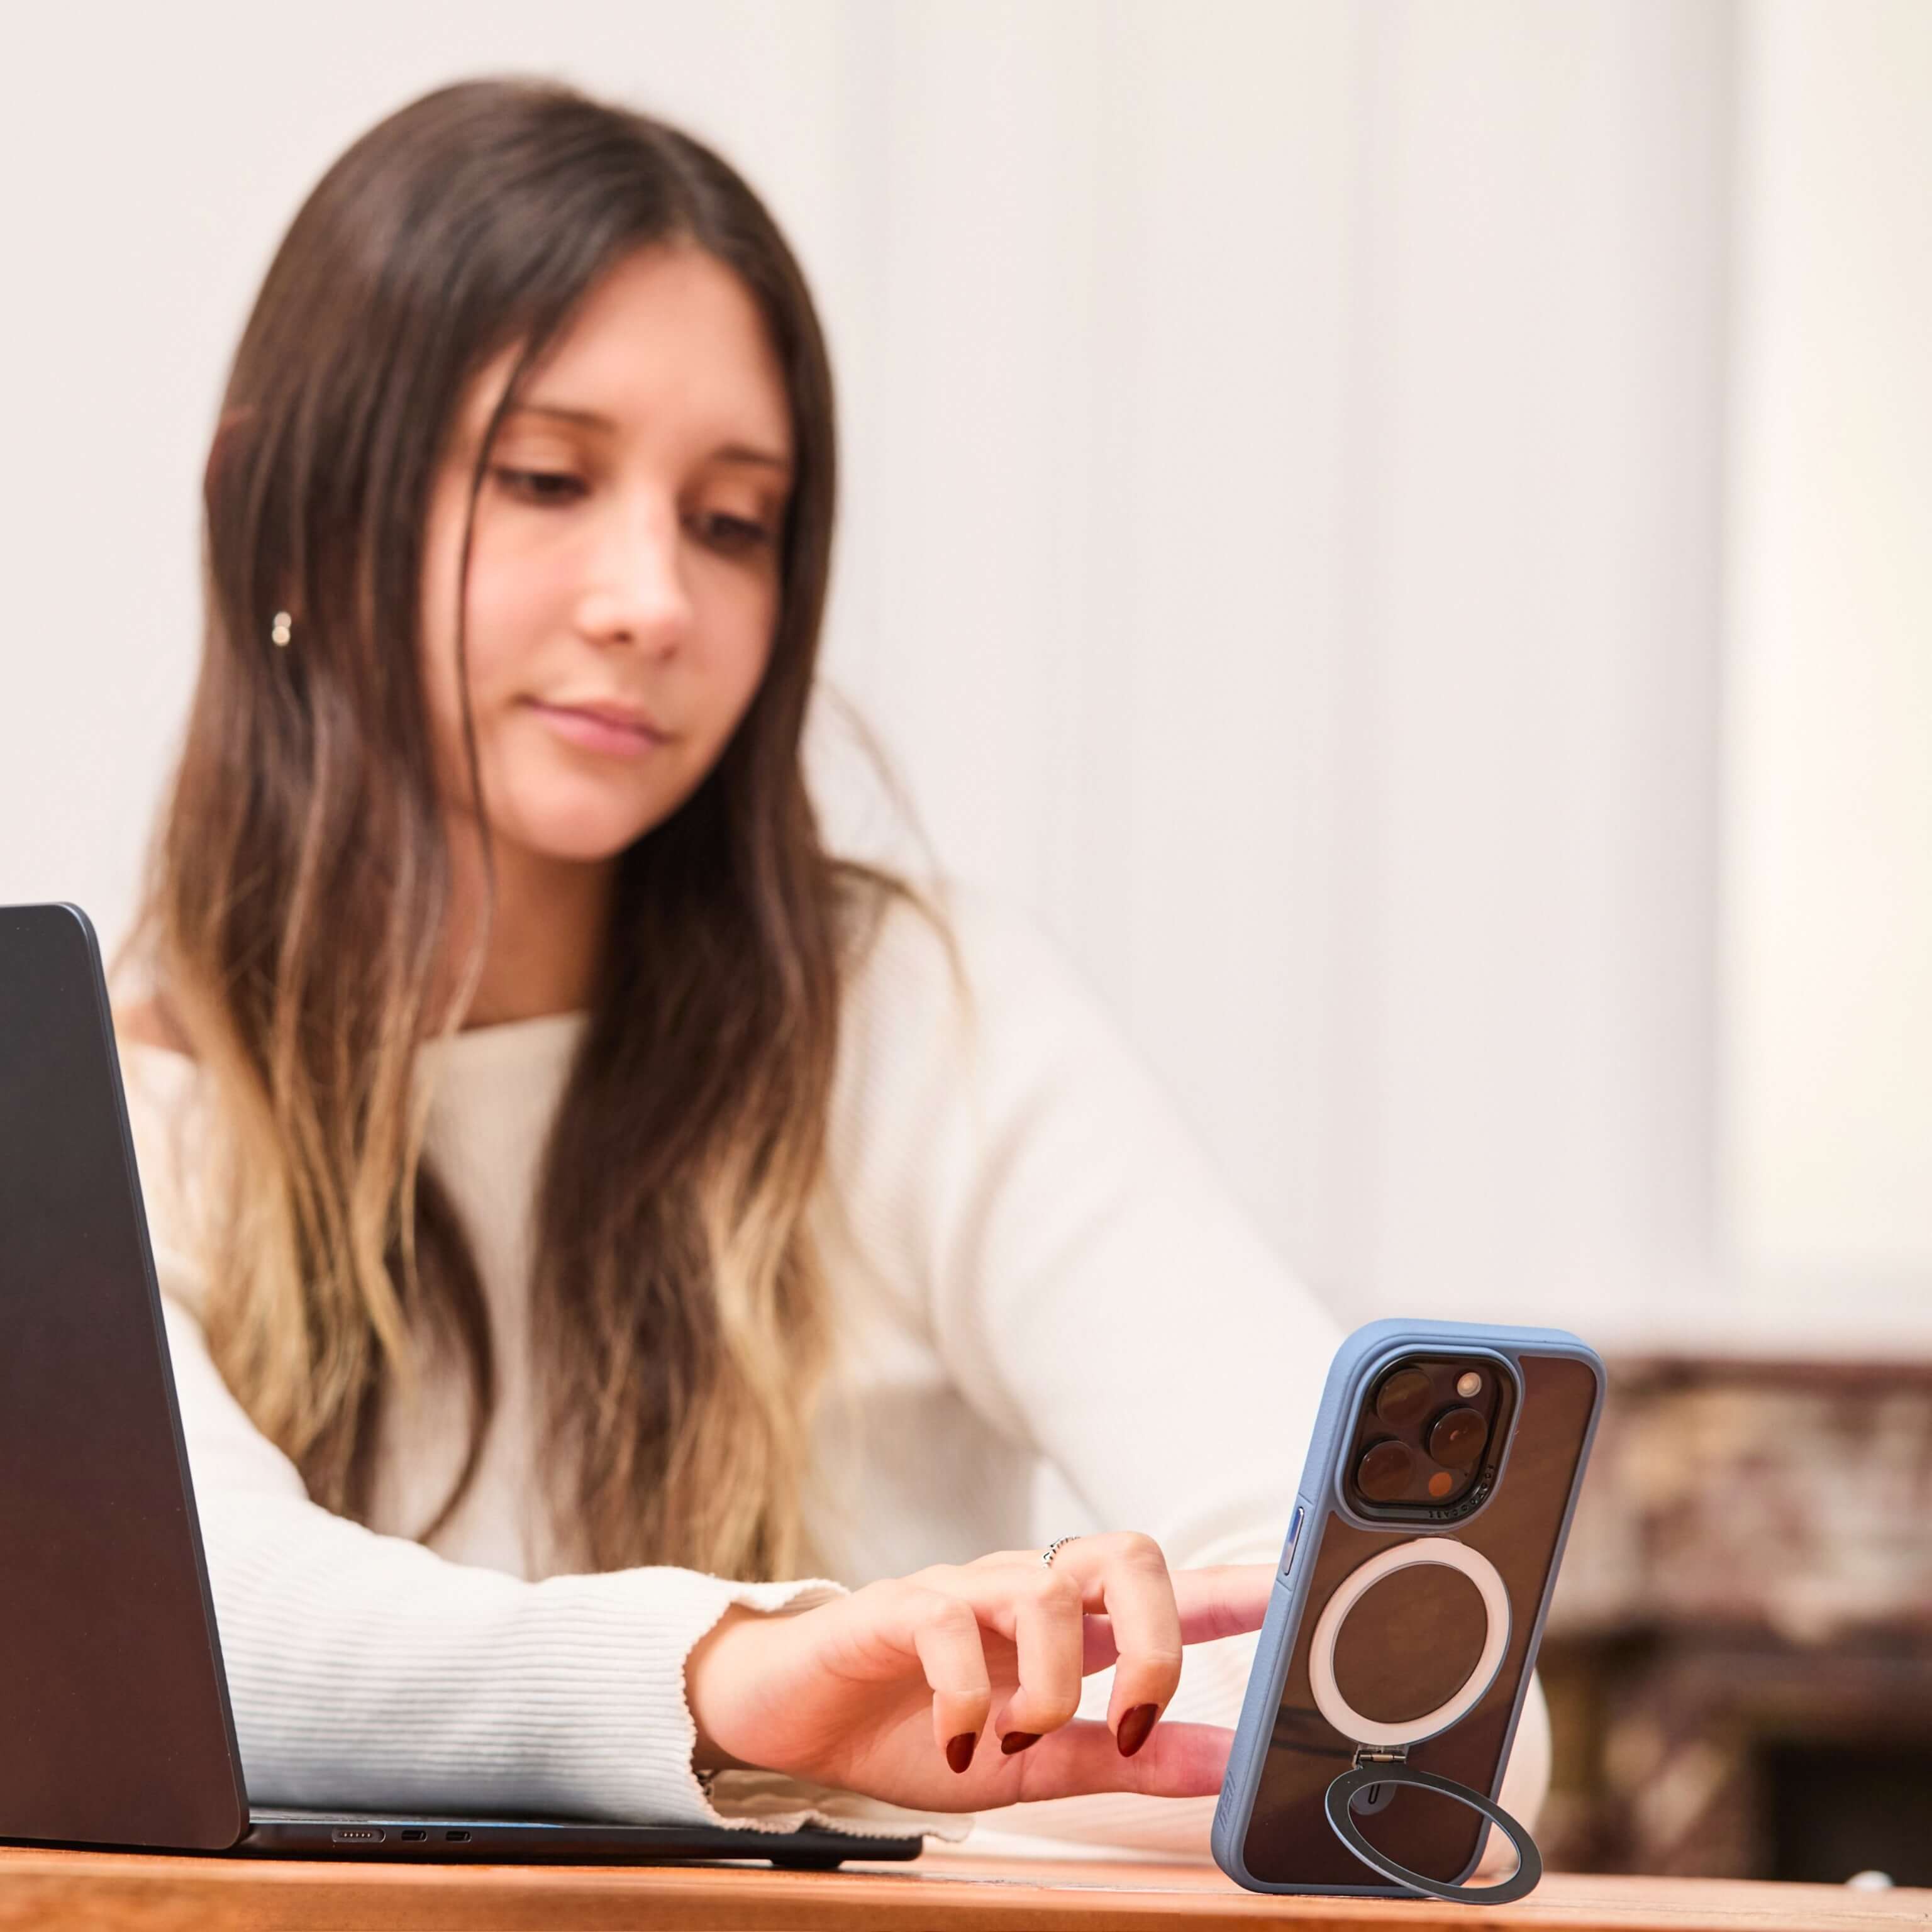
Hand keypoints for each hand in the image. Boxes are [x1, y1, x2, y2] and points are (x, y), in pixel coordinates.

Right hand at [684, 1534, 1269, 1813]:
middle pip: (1124, 1552)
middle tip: (1135, 1718)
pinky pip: (949, 1622)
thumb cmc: (915, 1730)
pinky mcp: (896, 1606)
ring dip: (1052, 1682)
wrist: (795, 1723)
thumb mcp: (1037, 1766)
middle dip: (1156, 1635)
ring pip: (1046, 1591)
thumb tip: (1230, 1767)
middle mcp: (1023, 1591)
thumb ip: (1130, 1761)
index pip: (1168, 1588)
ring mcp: (961, 1591)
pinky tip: (960, 1738)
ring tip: (1019, 1738)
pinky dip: (969, 1692)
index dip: (1236, 1589)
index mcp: (1068, 1627)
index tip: (1298, 1590)